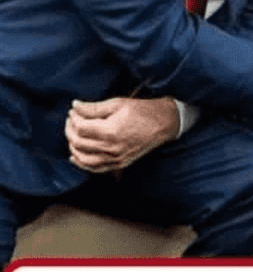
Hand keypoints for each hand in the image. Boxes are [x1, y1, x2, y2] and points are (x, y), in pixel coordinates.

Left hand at [65, 97, 179, 172]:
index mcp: (111, 131)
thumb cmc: (143, 111)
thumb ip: (94, 107)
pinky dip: (82, 163)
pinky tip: (75, 156)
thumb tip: (75, 106)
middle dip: (70, 130)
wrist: (164, 123)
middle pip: (79, 142)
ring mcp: (116, 158)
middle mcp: (112, 147)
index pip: (81, 128)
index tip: (74, 111)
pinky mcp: (120, 163)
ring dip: (73, 146)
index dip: (73, 118)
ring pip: (83, 158)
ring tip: (73, 135)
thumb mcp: (118, 103)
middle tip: (72, 120)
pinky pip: (95, 168)